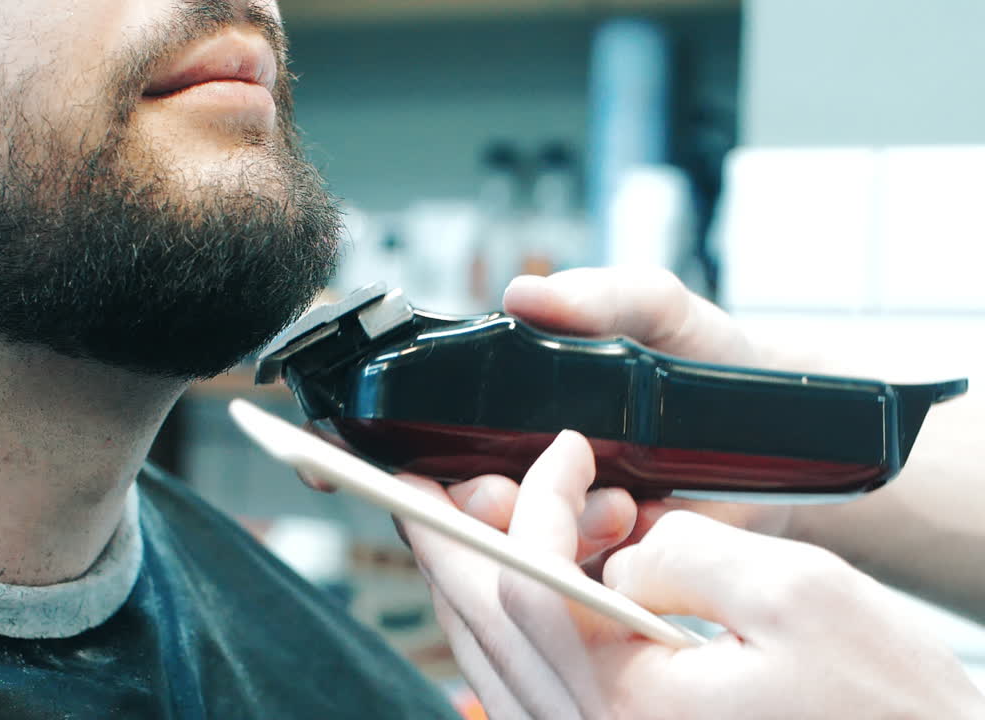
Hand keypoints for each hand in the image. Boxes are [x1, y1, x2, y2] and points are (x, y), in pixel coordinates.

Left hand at [406, 431, 984, 718]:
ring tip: (453, 517)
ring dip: (470, 580)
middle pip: (481, 624)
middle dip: (444, 538)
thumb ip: (682, 554)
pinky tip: (518, 583)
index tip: (570, 448)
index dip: (536, 500)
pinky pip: (524, 688)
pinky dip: (510, 627)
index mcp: (625, 709)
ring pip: (493, 660)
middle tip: (407, 480)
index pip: (529, 584)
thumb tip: (613, 549)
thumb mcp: (796, 597)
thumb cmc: (884, 706)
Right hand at [465, 268, 793, 567]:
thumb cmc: (706, 360)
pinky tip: (639, 530)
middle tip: (519, 497)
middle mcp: (528, 476)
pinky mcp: (610, 571)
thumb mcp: (655, 311)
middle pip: (466, 517)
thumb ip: (598, 296)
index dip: (429, 474)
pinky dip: (602, 569)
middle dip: (488, 515)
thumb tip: (523, 295)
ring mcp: (566, 529)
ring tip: (619, 506)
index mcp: (514, 417)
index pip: (435, 454)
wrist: (779, 421)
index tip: (450, 478)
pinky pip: (582, 591)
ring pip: (521, 560)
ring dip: (554, 540)